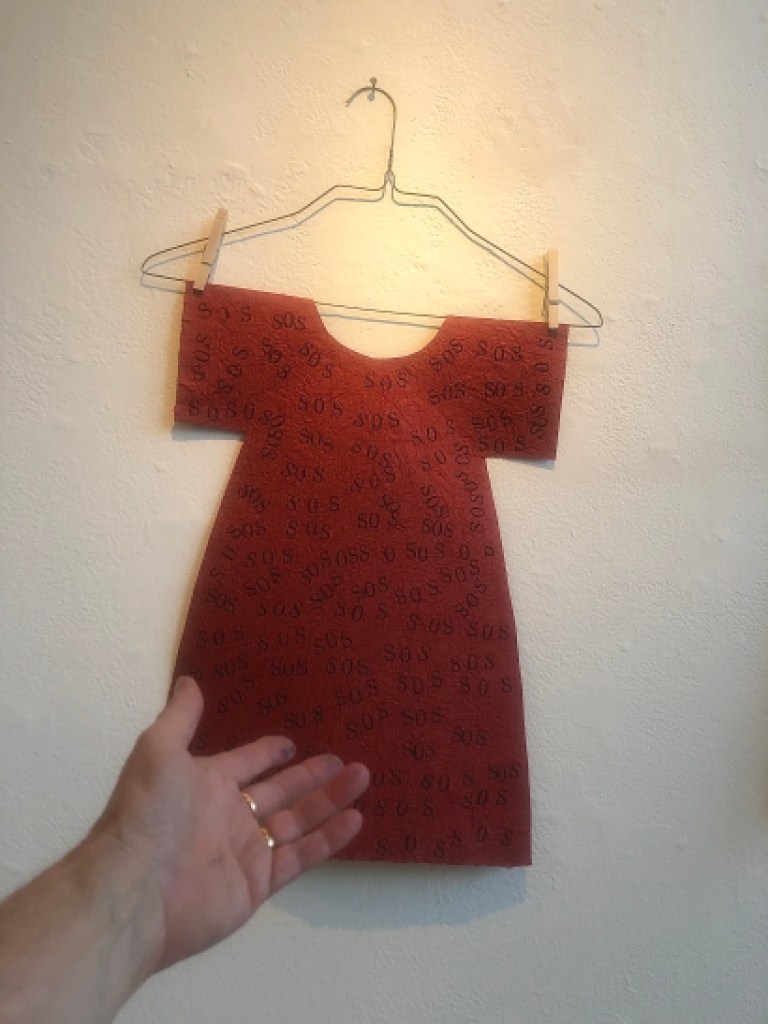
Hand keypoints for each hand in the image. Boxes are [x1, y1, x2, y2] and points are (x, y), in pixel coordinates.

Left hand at [92, 675, 368, 969]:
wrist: (135, 890)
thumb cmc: (148, 812)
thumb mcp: (159, 749)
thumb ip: (181, 716)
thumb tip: (189, 679)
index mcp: (207, 784)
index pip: (247, 763)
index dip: (268, 752)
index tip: (293, 742)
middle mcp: (229, 816)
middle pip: (281, 791)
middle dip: (313, 776)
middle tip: (346, 760)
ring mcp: (246, 851)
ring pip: (298, 821)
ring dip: (330, 800)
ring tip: (363, 777)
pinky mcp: (259, 883)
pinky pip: (301, 856)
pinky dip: (328, 839)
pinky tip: (355, 819)